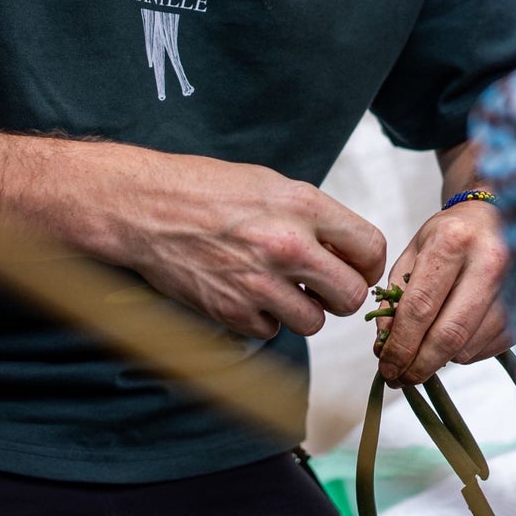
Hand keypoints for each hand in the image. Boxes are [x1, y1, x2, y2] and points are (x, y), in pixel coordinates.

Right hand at [97, 150, 385, 340]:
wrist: (144, 208)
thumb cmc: (205, 189)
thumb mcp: (269, 184)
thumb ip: (313, 217)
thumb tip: (347, 251)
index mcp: (302, 205)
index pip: (370, 247)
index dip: (368, 263)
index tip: (357, 266)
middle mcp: (287, 245)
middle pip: (351, 296)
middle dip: (342, 295)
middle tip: (323, 286)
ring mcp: (260, 283)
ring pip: (314, 323)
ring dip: (302, 311)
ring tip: (278, 287)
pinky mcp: (233, 312)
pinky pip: (271, 331)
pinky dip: (263, 318)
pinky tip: (244, 291)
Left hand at [374, 195, 508, 386]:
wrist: (499, 216)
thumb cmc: (452, 235)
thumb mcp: (416, 251)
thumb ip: (396, 296)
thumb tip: (385, 344)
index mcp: (453, 242)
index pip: (420, 307)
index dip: (399, 345)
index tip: (385, 366)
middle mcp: (490, 262)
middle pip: (449, 335)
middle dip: (419, 365)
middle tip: (400, 378)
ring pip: (469, 347)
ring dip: (441, 360)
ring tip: (426, 351)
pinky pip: (488, 349)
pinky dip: (465, 352)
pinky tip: (456, 337)